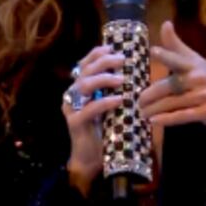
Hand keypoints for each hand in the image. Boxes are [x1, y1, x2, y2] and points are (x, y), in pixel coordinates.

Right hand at [61, 44, 125, 194]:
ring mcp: (72, 109)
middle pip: (84, 71)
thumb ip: (116, 90)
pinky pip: (89, 109)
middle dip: (103, 62)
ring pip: (83, 86)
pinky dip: (104, 102)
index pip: (84, 64)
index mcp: (80, 89)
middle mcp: (73, 95)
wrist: (92, 158)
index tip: (112, 47)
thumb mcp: (112, 105)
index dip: (96, 54)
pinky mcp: (75, 123)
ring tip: (121, 79)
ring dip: (103, 79)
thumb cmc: (105, 130)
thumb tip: (134, 72)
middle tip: (121, 60)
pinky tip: (118, 100)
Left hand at [139, 21, 205, 134]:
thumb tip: (165, 23)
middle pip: (169, 86)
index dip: (167, 55)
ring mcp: (204, 95)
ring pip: (173, 102)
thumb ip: (177, 46)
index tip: (153, 51)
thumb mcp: (196, 61)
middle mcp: (199, 78)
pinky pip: (183, 116)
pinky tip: (154, 121)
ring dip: (155, 109)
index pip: (178, 58)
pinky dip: (167, 119)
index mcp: (194, 65)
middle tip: (137, 101)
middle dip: (150, 94)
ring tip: (142, 113)